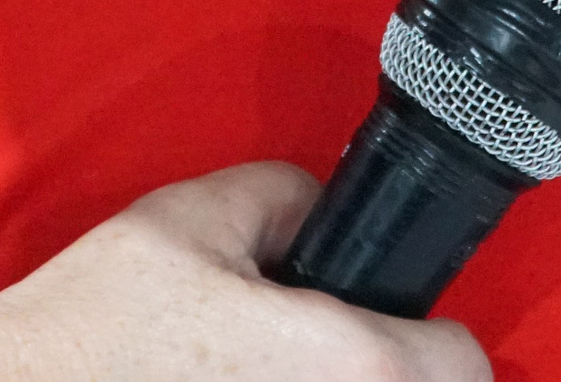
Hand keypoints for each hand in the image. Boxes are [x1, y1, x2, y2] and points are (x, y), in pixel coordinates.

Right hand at [0, 161, 490, 381]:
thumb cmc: (97, 325)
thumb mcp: (191, 218)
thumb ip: (281, 196)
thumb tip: (314, 210)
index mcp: (351, 366)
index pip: (463, 362)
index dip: (433, 333)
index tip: (393, 324)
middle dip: (381, 374)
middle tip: (320, 353)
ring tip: (266, 375)